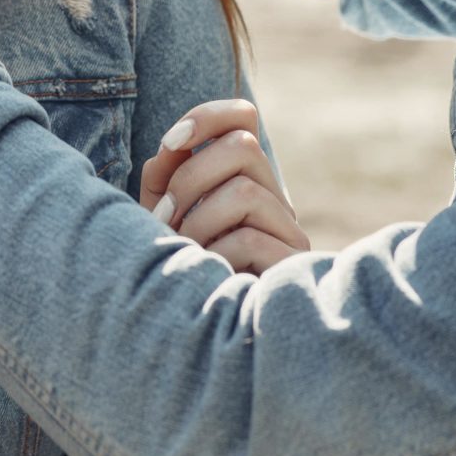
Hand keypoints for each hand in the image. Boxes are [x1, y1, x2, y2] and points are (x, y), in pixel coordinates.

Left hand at [139, 99, 309, 273]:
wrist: (206, 339)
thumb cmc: (181, 273)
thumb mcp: (163, 221)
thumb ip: (163, 181)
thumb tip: (170, 151)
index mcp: (243, 178)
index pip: (243, 117)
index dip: (208, 115)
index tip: (171, 142)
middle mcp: (273, 199)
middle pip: (243, 146)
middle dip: (190, 178)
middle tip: (163, 218)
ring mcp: (288, 231)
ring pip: (244, 191)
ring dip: (199, 220)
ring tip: (185, 251)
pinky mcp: (292, 265)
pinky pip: (249, 238)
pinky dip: (214, 253)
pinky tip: (207, 275)